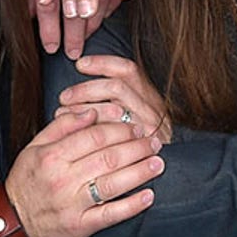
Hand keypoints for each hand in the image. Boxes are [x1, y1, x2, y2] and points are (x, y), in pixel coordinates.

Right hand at [6, 108, 162, 236]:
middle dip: (136, 147)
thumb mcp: (34, 148)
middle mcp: (63, 179)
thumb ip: (61, 127)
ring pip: (113, 184)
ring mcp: (72, 204)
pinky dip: (132, 206)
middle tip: (154, 142)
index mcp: (52, 156)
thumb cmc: (26, 182)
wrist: (10, 223)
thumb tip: (90, 112)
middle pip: (108, 157)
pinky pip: (110, 215)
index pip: (94, 136)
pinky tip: (149, 196)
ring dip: (140, 172)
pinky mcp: (80, 226)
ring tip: (158, 163)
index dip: (119, 129)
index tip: (136, 126)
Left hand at [54, 54, 173, 141]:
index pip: (127, 70)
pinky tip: (73, 135)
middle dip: (85, 89)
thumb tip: (81, 90)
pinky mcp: (143, 147)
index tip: (80, 64)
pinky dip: (89, 132)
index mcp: (149, 96)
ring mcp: (149, 127)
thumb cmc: (141, 144)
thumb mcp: (137, 116)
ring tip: (63, 114)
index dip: (103, 63)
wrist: (173, 173)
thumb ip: (118, 101)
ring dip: (83, 110)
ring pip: (112, 110)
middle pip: (116, 87)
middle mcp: (151, 108)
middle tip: (65, 97)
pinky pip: (111, 136)